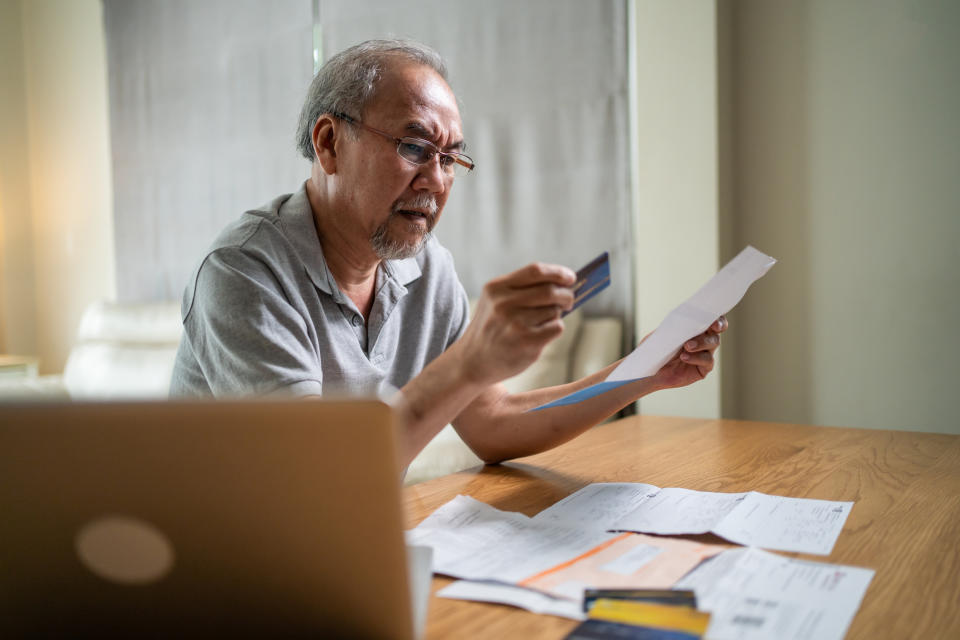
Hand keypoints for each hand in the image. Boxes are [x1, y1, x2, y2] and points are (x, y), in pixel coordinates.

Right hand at [455, 262, 575, 385]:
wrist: (473, 361)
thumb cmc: (492, 328)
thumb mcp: (495, 301)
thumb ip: (523, 289)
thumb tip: (564, 283)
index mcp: (496, 288)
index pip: (535, 271)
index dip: (558, 272)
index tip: (570, 277)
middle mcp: (504, 304)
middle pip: (550, 290)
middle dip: (566, 294)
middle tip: (568, 300)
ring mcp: (515, 324)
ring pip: (554, 310)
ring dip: (555, 314)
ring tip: (540, 322)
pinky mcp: (527, 342)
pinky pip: (556, 327)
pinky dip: (554, 328)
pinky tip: (539, 335)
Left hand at [650, 316, 727, 390]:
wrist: (649, 371)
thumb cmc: (655, 349)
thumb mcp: (660, 335)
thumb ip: (671, 327)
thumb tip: (681, 319)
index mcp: (695, 327)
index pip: (711, 317)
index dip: (717, 315)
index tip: (715, 314)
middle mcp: (704, 338)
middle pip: (717, 329)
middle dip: (717, 325)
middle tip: (713, 326)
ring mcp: (705, 353)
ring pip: (713, 343)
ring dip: (702, 342)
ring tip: (687, 346)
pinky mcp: (703, 368)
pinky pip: (707, 361)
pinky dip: (696, 357)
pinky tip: (684, 357)